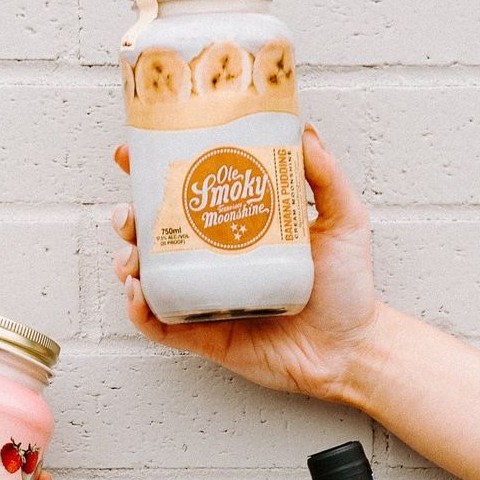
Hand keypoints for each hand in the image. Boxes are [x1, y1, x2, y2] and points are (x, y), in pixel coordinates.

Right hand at [111, 124, 382, 403]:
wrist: (352, 350)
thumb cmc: (348, 290)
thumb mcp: (343, 220)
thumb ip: (326, 177)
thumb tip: (304, 129)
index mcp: (237, 228)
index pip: (187, 194)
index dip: (151, 174)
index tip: (131, 154)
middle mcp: (215, 261)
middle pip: (155, 234)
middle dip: (129, 219)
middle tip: (128, 212)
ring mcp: (206, 299)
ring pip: (149, 277)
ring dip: (127, 261)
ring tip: (131, 255)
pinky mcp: (203, 335)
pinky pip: (159, 323)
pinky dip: (139, 310)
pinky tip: (138, 292)